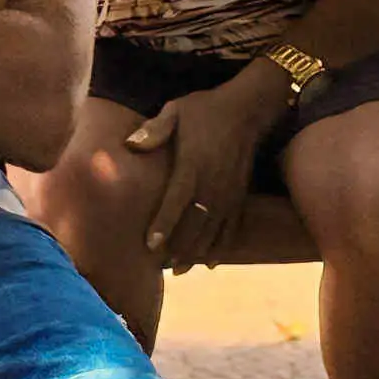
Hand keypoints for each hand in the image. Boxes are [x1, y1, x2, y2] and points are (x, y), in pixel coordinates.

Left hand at [124, 73, 285, 272]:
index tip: (151, 245)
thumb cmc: (206, 109)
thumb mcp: (177, 110)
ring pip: (213, 230)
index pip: (176, 200)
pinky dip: (221, 247)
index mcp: (194, 164)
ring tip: (181, 270)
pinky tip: (210, 263)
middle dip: (179, 247)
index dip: (164, 224)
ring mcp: (229, 191)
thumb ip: (155, 130)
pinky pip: (231, 227)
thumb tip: (130, 144)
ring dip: (197, 252)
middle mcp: (213, 183)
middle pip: (195, 223)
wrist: (247, 109)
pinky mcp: (240, 194)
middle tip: (161, 267)